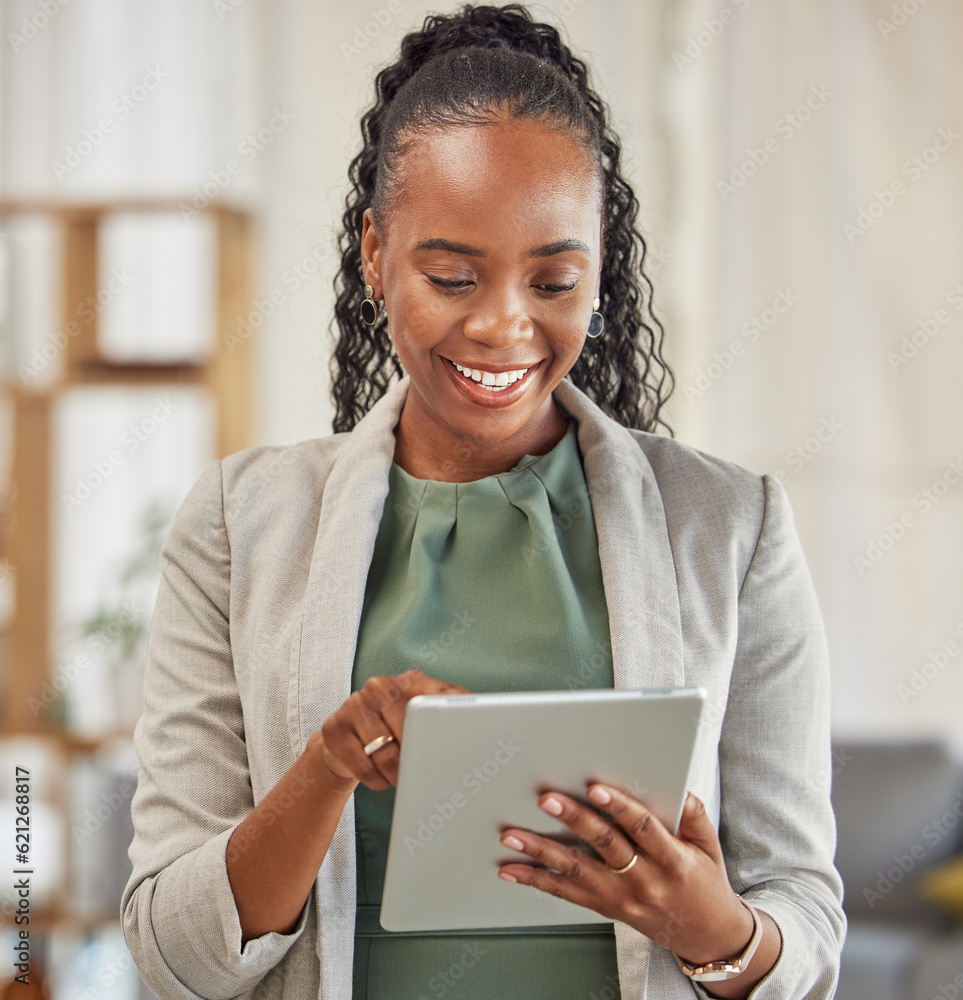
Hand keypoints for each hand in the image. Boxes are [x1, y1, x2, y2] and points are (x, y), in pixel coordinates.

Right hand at [310, 668, 471, 791]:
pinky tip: (380, 779)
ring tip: (401, 778)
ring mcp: (355, 704)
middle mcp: (381, 685)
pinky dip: (376, 780)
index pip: (439, 700)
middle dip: (418, 756)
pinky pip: (362, 765)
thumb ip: (455, 714)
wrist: (345, 745)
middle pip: (409, 727)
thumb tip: (493, 726)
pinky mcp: (334, 727)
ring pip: (385, 751)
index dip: (448, 725)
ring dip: (397, 774)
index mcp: (412, 680)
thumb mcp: (426, 719)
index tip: (460, 747)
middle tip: (424, 773)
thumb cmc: (396, 733)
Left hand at [496, 786, 754, 964]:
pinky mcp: (604, 907)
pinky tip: (512, 869)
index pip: (642, 828)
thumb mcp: (708, 845)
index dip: (619, 807)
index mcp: (672, 860)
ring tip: (512, 835)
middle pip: (604, 845)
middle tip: (547, 799)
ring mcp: (621, 897)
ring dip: (540, 852)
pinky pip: (566, 893)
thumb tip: (677, 785)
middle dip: (573, 819)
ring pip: (576, 871)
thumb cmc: (704, 881)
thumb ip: (693, 813)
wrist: (704, 933)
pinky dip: (536, 880)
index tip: (596, 788)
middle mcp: (643, 880)